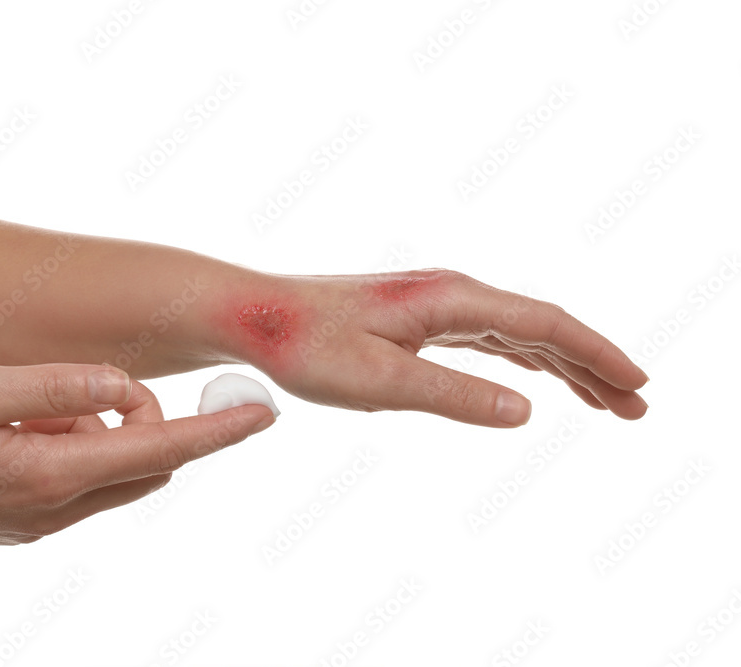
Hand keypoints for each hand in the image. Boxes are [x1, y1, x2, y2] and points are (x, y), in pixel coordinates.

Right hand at [0, 363, 274, 547]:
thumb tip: (121, 385)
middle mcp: (59, 506)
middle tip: (96, 384)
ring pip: (115, 470)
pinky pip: (82, 477)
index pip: (159, 449)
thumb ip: (53, 385)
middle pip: (148, 463)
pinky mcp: (31, 520)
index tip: (264, 412)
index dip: (217, 430)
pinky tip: (21, 427)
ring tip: (30, 406)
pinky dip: (76, 443)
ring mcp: (45, 520)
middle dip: (151, 420)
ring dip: (102, 429)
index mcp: (50, 472)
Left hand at [233, 269, 647, 426]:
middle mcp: (450, 293)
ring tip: (601, 398)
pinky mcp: (415, 317)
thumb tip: (526, 411)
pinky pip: (486, 336)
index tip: (637, 384)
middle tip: (636, 406)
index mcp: (450, 300)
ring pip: (517, 332)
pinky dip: (522, 356)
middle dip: (592, 365)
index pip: (544, 324)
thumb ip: (455, 396)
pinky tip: (533, 372)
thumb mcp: (381, 381)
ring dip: (561, 364)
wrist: (255, 317)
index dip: (596, 354)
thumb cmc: (307, 346)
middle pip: (541, 326)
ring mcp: (434, 304)